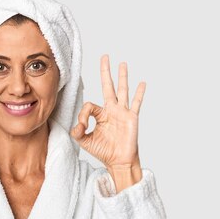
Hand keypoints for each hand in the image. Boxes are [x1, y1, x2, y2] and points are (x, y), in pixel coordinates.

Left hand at [70, 54, 144, 169]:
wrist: (118, 161)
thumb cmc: (104, 151)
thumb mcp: (85, 142)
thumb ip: (78, 132)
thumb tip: (78, 125)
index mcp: (101, 114)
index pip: (89, 105)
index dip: (84, 114)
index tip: (83, 126)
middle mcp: (112, 110)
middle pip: (108, 86)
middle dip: (106, 72)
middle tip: (105, 57)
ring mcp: (123, 112)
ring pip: (122, 90)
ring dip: (122, 77)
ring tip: (122, 63)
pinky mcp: (131, 118)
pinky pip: (136, 103)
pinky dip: (139, 93)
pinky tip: (142, 83)